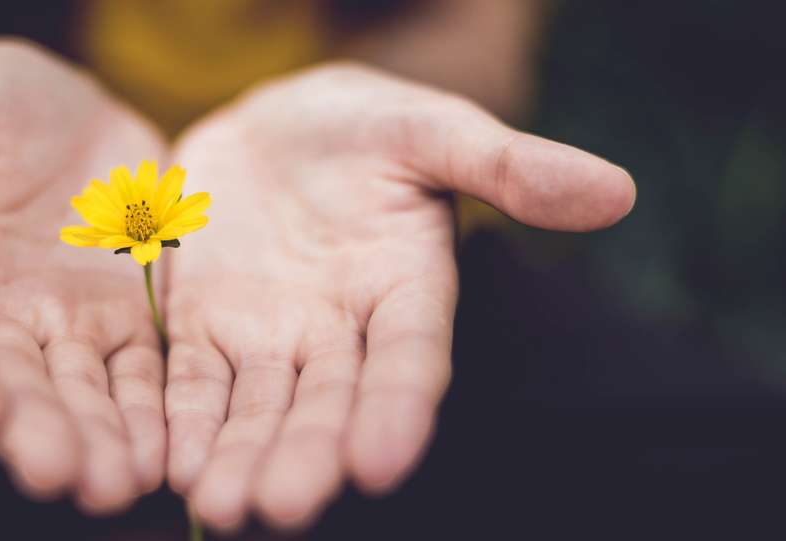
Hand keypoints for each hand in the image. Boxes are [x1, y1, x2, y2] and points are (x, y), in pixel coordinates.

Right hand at [0, 40, 167, 512]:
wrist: (67, 113)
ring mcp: (63, 324)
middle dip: (33, 429)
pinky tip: (165, 455)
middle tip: (58, 474)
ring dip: (97, 440)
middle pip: (10, 381)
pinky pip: (139, 373)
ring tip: (116, 484)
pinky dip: (150, 414)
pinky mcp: (124, 321)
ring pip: (79, 391)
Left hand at [163, 63, 634, 530]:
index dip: (397, 409)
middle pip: (326, 403)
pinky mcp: (205, 327)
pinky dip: (183, 420)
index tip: (381, 464)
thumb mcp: (431, 130)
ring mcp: (270, 336)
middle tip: (282, 506)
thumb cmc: (366, 127)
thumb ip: (507, 164)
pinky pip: (192, 381)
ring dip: (239, 456)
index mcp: (406, 290)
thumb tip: (615, 190)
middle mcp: (341, 331)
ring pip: (257, 407)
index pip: (409, 360)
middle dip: (306, 455)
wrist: (274, 126)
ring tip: (220, 504)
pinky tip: (172, 463)